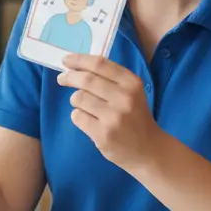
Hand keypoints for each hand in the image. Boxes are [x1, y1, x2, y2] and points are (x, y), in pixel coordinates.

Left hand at [57, 53, 163, 171]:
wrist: (148, 150)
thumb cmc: (135, 117)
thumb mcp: (131, 92)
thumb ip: (109, 78)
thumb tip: (75, 66)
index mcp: (132, 83)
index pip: (100, 64)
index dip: (79, 60)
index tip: (66, 60)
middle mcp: (124, 98)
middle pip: (86, 79)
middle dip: (69, 77)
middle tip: (62, 79)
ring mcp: (113, 117)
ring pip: (78, 98)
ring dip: (76, 100)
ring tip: (86, 107)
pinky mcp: (103, 134)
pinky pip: (77, 116)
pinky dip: (78, 116)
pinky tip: (89, 121)